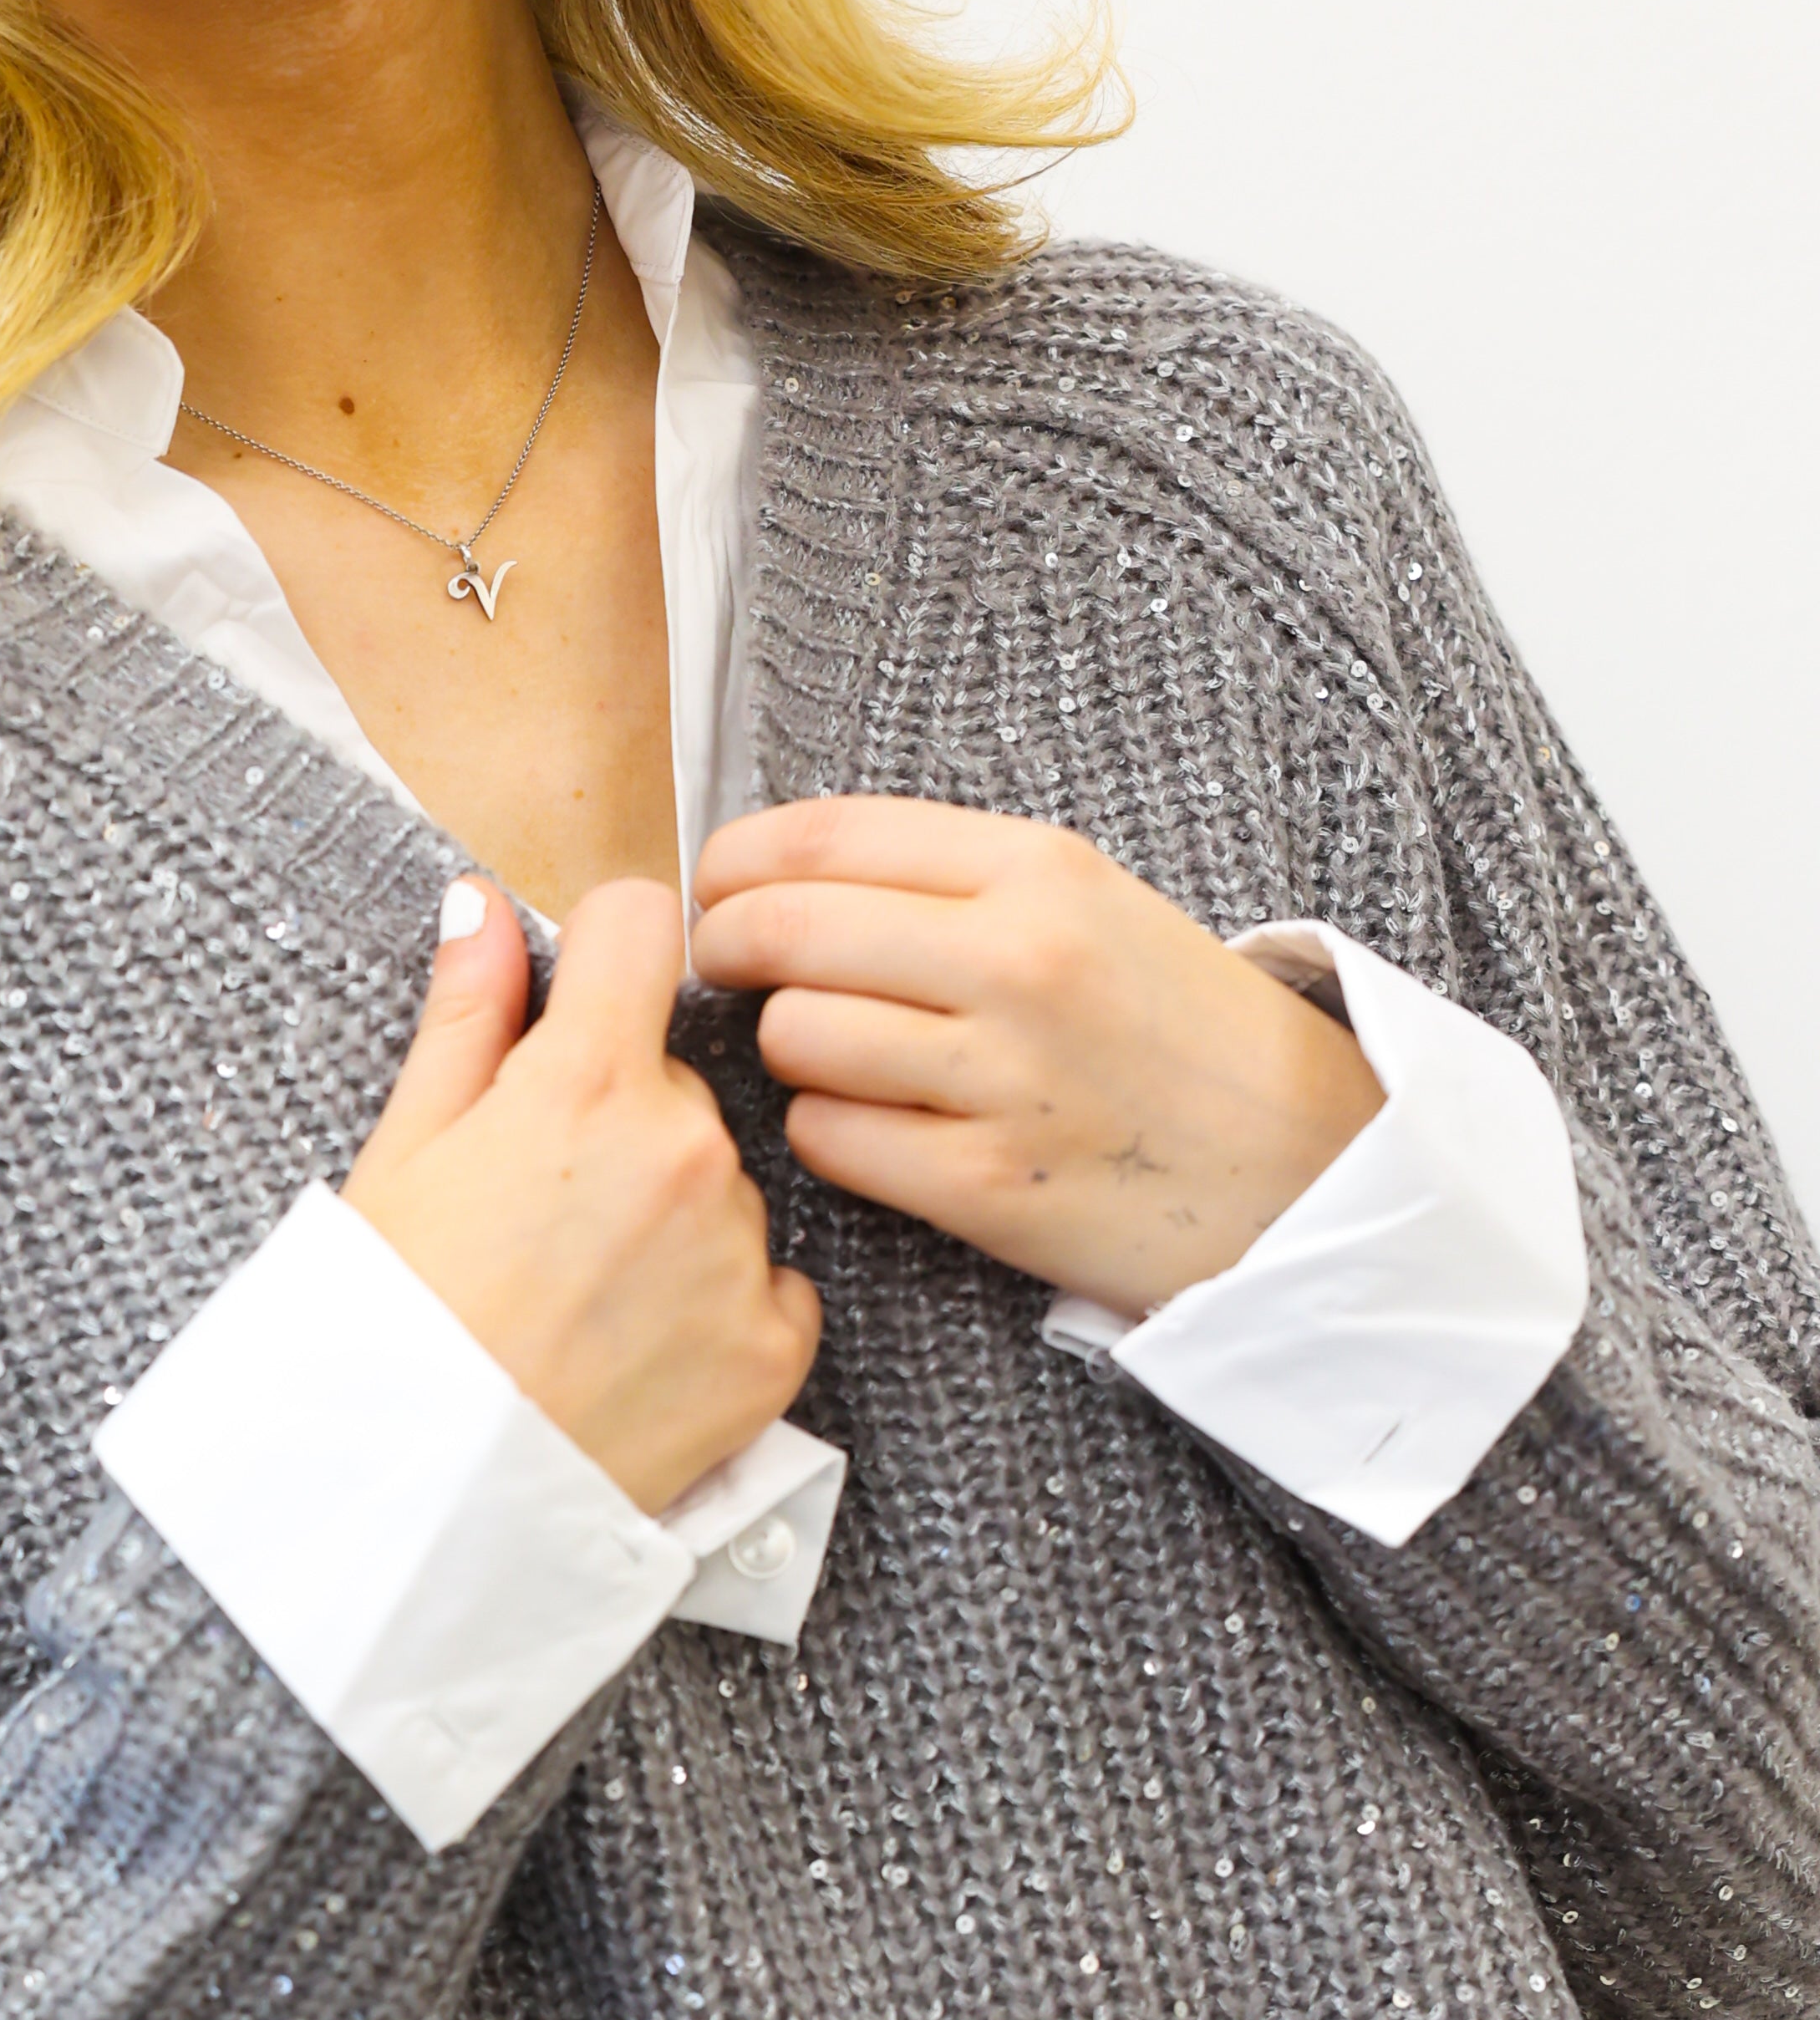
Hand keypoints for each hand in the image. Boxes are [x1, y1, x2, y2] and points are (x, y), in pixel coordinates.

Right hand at [342, 876, 823, 1515]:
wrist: (423, 1500)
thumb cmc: (392, 1324)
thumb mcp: (403, 1152)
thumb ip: (465, 1016)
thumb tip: (483, 907)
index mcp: (589, 1081)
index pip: (644, 924)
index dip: (607, 949)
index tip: (585, 993)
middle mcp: (688, 1149)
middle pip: (676, 1080)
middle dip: (621, 1121)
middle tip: (542, 1216)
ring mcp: (739, 1251)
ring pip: (721, 1186)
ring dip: (670, 1219)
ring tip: (582, 1299)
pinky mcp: (774, 1348)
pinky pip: (768, 1287)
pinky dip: (717, 1310)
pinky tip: (637, 1350)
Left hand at [689, 798, 1383, 1319]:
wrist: (1304, 1167)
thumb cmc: (1179, 1033)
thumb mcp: (1093, 907)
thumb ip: (954, 881)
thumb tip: (785, 870)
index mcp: (1041, 869)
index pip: (821, 837)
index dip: (734, 863)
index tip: (715, 886)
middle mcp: (1019, 960)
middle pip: (783, 931)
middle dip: (730, 948)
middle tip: (728, 967)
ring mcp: (1002, 1076)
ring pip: (793, 1037)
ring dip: (787, 1050)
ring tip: (832, 1056)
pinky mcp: (985, 1183)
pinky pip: (829, 1137)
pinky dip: (829, 1133)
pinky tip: (876, 1127)